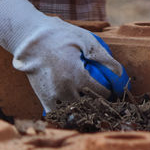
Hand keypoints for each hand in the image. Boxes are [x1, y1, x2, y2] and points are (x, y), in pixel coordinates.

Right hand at [0, 0, 129, 113]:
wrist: (29, 38)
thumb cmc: (60, 36)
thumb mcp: (86, 41)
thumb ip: (104, 58)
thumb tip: (120, 73)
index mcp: (76, 76)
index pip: (100, 93)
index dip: (110, 92)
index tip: (113, 90)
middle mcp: (63, 90)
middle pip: (89, 107)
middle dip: (99, 104)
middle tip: (104, 98)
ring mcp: (52, 97)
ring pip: (74, 113)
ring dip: (84, 110)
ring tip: (91, 102)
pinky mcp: (43, 98)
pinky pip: (58, 114)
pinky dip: (68, 113)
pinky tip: (75, 105)